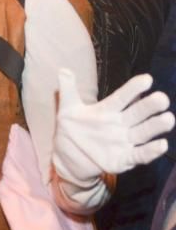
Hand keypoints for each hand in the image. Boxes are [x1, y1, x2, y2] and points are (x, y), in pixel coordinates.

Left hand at [53, 68, 173, 208]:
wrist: (68, 159)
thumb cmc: (71, 130)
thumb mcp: (67, 110)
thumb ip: (68, 91)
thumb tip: (63, 70)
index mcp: (108, 110)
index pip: (122, 97)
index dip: (133, 89)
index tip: (147, 79)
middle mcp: (120, 124)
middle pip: (138, 113)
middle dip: (150, 106)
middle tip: (162, 99)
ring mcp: (124, 142)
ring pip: (144, 132)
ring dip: (156, 126)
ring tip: (168, 119)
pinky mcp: (124, 159)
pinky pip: (140, 154)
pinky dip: (150, 151)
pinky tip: (161, 144)